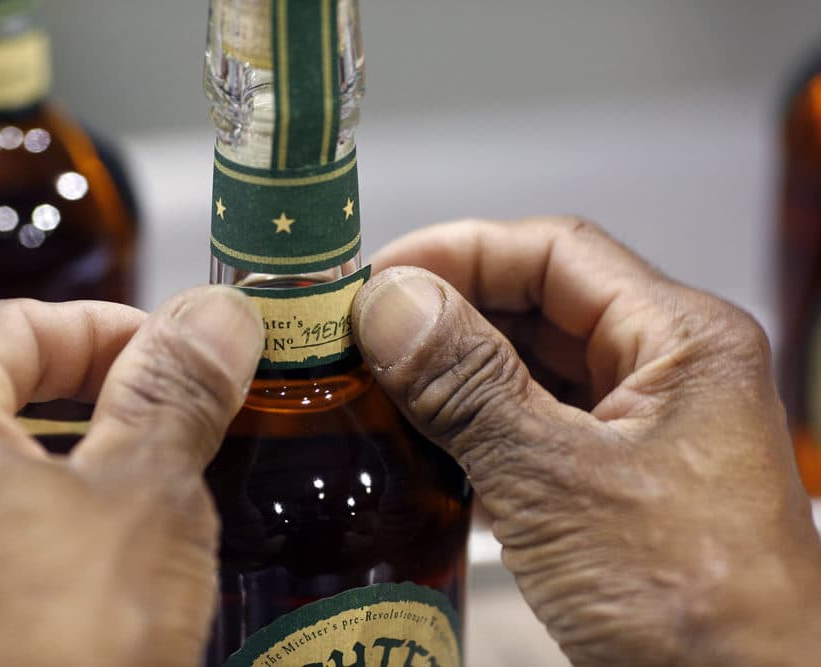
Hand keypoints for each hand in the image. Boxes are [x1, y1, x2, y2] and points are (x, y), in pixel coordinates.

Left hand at [0, 289, 262, 666]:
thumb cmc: (74, 649)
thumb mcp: (148, 493)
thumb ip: (176, 388)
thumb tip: (214, 316)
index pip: (11, 324)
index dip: (105, 325)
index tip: (172, 349)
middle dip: (55, 366)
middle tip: (134, 386)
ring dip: (32, 425)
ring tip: (114, 452)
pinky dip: (10, 487)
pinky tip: (75, 526)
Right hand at [353, 218, 820, 665]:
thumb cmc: (699, 611)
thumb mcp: (558, 481)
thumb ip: (469, 386)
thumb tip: (392, 305)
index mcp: (680, 341)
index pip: (555, 253)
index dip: (460, 251)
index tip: (381, 278)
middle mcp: (666, 373)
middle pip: (539, 306)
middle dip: (449, 313)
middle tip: (365, 331)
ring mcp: (641, 431)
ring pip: (532, 369)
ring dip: (455, 373)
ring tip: (380, 382)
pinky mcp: (615, 483)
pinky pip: (534, 428)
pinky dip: (476, 429)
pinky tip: (425, 444)